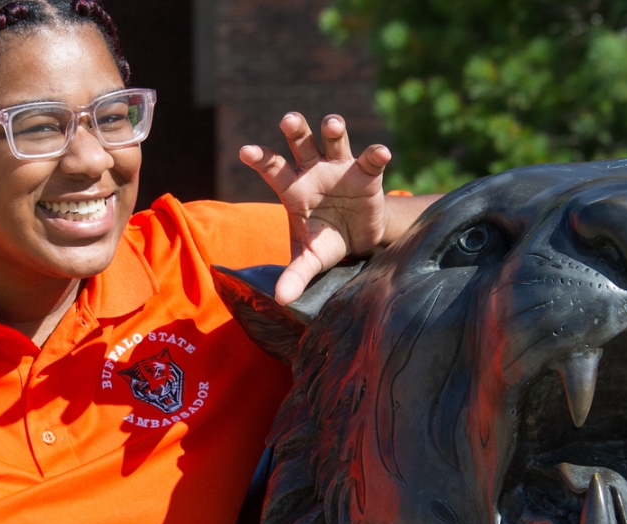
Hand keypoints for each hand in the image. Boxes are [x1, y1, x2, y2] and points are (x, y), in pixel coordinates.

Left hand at [240, 112, 392, 304]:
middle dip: (296, 130)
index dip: (260, 158)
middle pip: (301, 144)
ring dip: (333, 130)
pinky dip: (376, 154)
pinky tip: (382, 152)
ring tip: (332, 124)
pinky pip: (371, 159)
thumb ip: (295, 274)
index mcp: (293, 188)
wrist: (359, 239)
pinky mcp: (367, 174)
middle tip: (288, 120)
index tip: (245, 151)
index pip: (272, 168)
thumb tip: (281, 300)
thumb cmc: (324, 241)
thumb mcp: (309, 258)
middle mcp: (313, 170)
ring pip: (334, 141)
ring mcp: (340, 168)